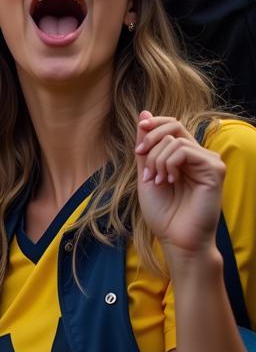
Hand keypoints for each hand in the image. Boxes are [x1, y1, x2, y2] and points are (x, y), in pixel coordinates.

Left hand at [135, 111, 224, 257]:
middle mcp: (198, 155)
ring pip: (174, 139)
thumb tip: (144, 114)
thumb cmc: (163, 211)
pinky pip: (184, 150)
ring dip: (156, 160)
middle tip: (142, 163)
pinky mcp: (215, 170)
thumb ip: (146, 147)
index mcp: (183, 156)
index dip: (152, 126)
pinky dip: (168, 164)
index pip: (170, 125)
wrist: (175, 238)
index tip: (137, 146)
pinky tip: (169, 181)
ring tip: (157, 181)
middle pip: (173, 125)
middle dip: (150, 141)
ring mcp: (208, 161)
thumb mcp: (146, 173)